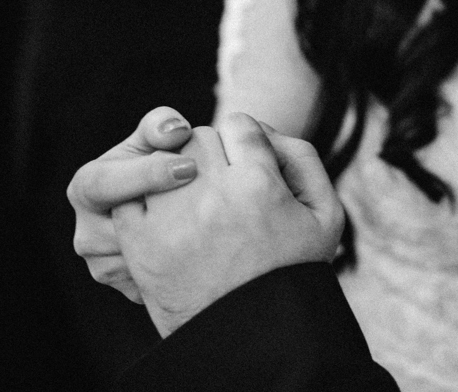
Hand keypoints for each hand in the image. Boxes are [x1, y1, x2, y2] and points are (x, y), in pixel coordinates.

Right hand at [69, 106, 198, 301]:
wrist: (165, 200)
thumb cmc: (161, 158)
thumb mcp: (156, 138)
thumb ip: (160, 126)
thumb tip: (174, 129)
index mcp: (88, 186)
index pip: (104, 183)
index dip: (146, 174)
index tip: (189, 166)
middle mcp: (87, 230)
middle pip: (118, 232)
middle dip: (163, 219)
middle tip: (207, 203)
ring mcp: (104, 263)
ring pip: (136, 264)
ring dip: (174, 248)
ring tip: (211, 226)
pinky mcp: (129, 287)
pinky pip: (152, 286)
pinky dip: (180, 272)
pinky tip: (208, 251)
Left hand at [113, 112, 343, 336]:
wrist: (254, 332)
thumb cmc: (293, 269)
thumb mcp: (326, 214)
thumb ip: (304, 160)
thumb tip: (266, 132)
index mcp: (259, 184)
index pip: (239, 124)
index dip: (245, 138)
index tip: (246, 157)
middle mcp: (212, 195)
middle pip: (200, 138)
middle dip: (212, 152)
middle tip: (223, 180)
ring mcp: (171, 219)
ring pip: (163, 162)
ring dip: (177, 173)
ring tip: (194, 198)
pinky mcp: (141, 243)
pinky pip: (131, 196)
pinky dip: (144, 199)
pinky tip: (166, 215)